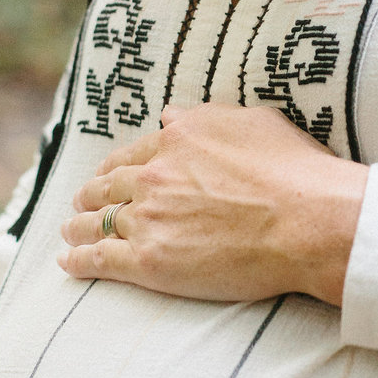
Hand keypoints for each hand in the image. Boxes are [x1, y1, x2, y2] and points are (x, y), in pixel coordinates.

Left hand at [57, 103, 367, 303]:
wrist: (309, 222)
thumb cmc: (296, 172)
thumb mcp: (252, 122)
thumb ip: (205, 118)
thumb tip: (171, 113)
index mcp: (177, 140)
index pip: (133, 155)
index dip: (115, 167)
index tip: (107, 175)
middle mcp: (154, 176)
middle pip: (109, 186)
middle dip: (91, 194)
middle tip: (82, 202)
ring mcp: (148, 218)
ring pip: (98, 221)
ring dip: (78, 226)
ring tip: (69, 231)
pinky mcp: (149, 261)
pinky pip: (101, 258)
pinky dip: (79, 260)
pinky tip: (68, 263)